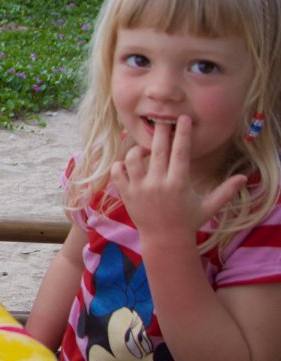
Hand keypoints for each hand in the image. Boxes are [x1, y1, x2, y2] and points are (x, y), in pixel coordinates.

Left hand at [110, 116, 245, 245]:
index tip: (183, 119)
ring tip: (146, 150)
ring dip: (137, 150)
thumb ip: (225, 191)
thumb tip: (243, 178)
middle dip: (160, 132)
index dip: (182, 133)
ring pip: (133, 159)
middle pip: (157, 150)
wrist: (164, 241)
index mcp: (179, 183)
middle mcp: (158, 184)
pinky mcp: (126, 194)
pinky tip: (128, 164)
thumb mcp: (208, 206)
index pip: (181, 152)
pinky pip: (117, 172)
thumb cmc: (188, 221)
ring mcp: (139, 189)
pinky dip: (120, 165)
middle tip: (161, 120)